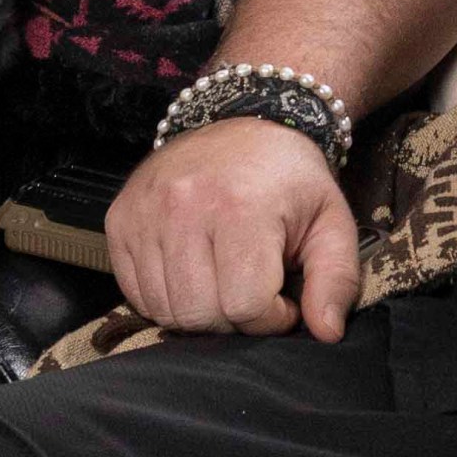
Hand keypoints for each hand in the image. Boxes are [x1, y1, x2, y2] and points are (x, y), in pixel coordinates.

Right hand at [106, 115, 359, 340]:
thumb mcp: (331, 223)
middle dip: (234, 320)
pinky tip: (194, 277)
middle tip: (253, 293)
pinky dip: (166, 300)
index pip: (245, 305)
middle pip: (200, 314)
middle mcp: (183, 206)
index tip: (283, 300)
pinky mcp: (119, 220)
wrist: (243, 122)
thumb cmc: (290, 180)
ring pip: (164, 310)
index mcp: (240, 207)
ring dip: (199, 313)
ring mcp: (144, 213)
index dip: (271, 319)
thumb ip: (336, 280)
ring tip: (224, 284)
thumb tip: (327, 333)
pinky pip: (135, 294)